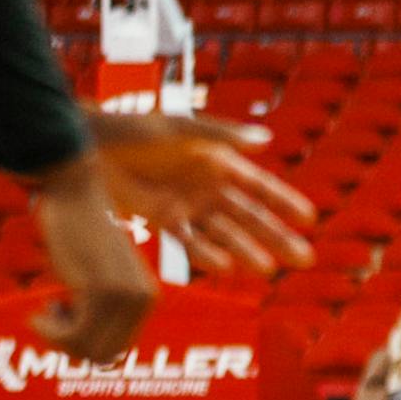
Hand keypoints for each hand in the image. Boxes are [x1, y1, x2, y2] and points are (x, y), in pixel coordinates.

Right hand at [30, 154, 156, 363]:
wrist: (77, 197)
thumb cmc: (82, 236)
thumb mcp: (102, 279)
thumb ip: (108, 312)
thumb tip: (104, 360)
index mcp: (147, 299)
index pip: (115, 352)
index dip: (84, 344)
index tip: (68, 316)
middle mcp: (143, 300)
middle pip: (103, 357)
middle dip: (70, 345)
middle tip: (55, 313)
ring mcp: (125, 296)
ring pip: (87, 351)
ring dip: (57, 337)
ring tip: (50, 306)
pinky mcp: (102, 289)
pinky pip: (73, 335)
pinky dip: (49, 329)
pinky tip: (44, 304)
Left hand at [90, 110, 315, 275]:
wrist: (91, 147)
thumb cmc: (135, 130)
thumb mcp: (179, 129)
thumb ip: (220, 136)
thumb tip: (265, 141)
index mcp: (219, 161)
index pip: (260, 186)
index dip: (285, 202)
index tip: (310, 218)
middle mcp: (209, 187)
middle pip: (250, 217)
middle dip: (277, 237)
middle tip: (305, 259)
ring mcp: (188, 206)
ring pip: (225, 235)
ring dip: (247, 251)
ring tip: (269, 270)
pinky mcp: (163, 221)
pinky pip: (189, 242)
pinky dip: (207, 254)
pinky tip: (226, 267)